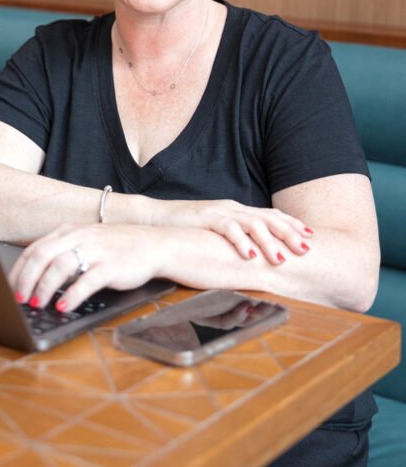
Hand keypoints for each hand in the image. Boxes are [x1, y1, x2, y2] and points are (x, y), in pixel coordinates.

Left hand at [10, 223, 165, 313]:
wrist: (153, 244)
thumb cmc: (117, 246)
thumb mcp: (85, 240)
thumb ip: (63, 251)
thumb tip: (35, 274)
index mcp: (69, 230)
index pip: (35, 249)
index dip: (19, 270)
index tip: (11, 287)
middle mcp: (79, 237)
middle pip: (42, 256)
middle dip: (27, 280)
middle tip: (20, 299)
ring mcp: (95, 251)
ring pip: (60, 267)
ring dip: (44, 287)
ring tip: (37, 304)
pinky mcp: (110, 266)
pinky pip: (86, 281)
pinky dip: (71, 295)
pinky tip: (63, 306)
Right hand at [156, 199, 312, 265]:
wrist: (156, 217)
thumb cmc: (187, 229)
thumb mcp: (216, 232)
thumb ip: (235, 238)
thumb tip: (255, 256)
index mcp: (237, 211)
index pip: (271, 215)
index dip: (292, 224)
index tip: (311, 237)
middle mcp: (233, 208)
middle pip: (268, 218)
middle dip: (289, 233)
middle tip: (306, 250)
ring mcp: (220, 212)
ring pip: (252, 224)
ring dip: (269, 241)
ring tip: (281, 258)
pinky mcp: (205, 218)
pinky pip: (228, 229)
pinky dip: (241, 242)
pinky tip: (250, 256)